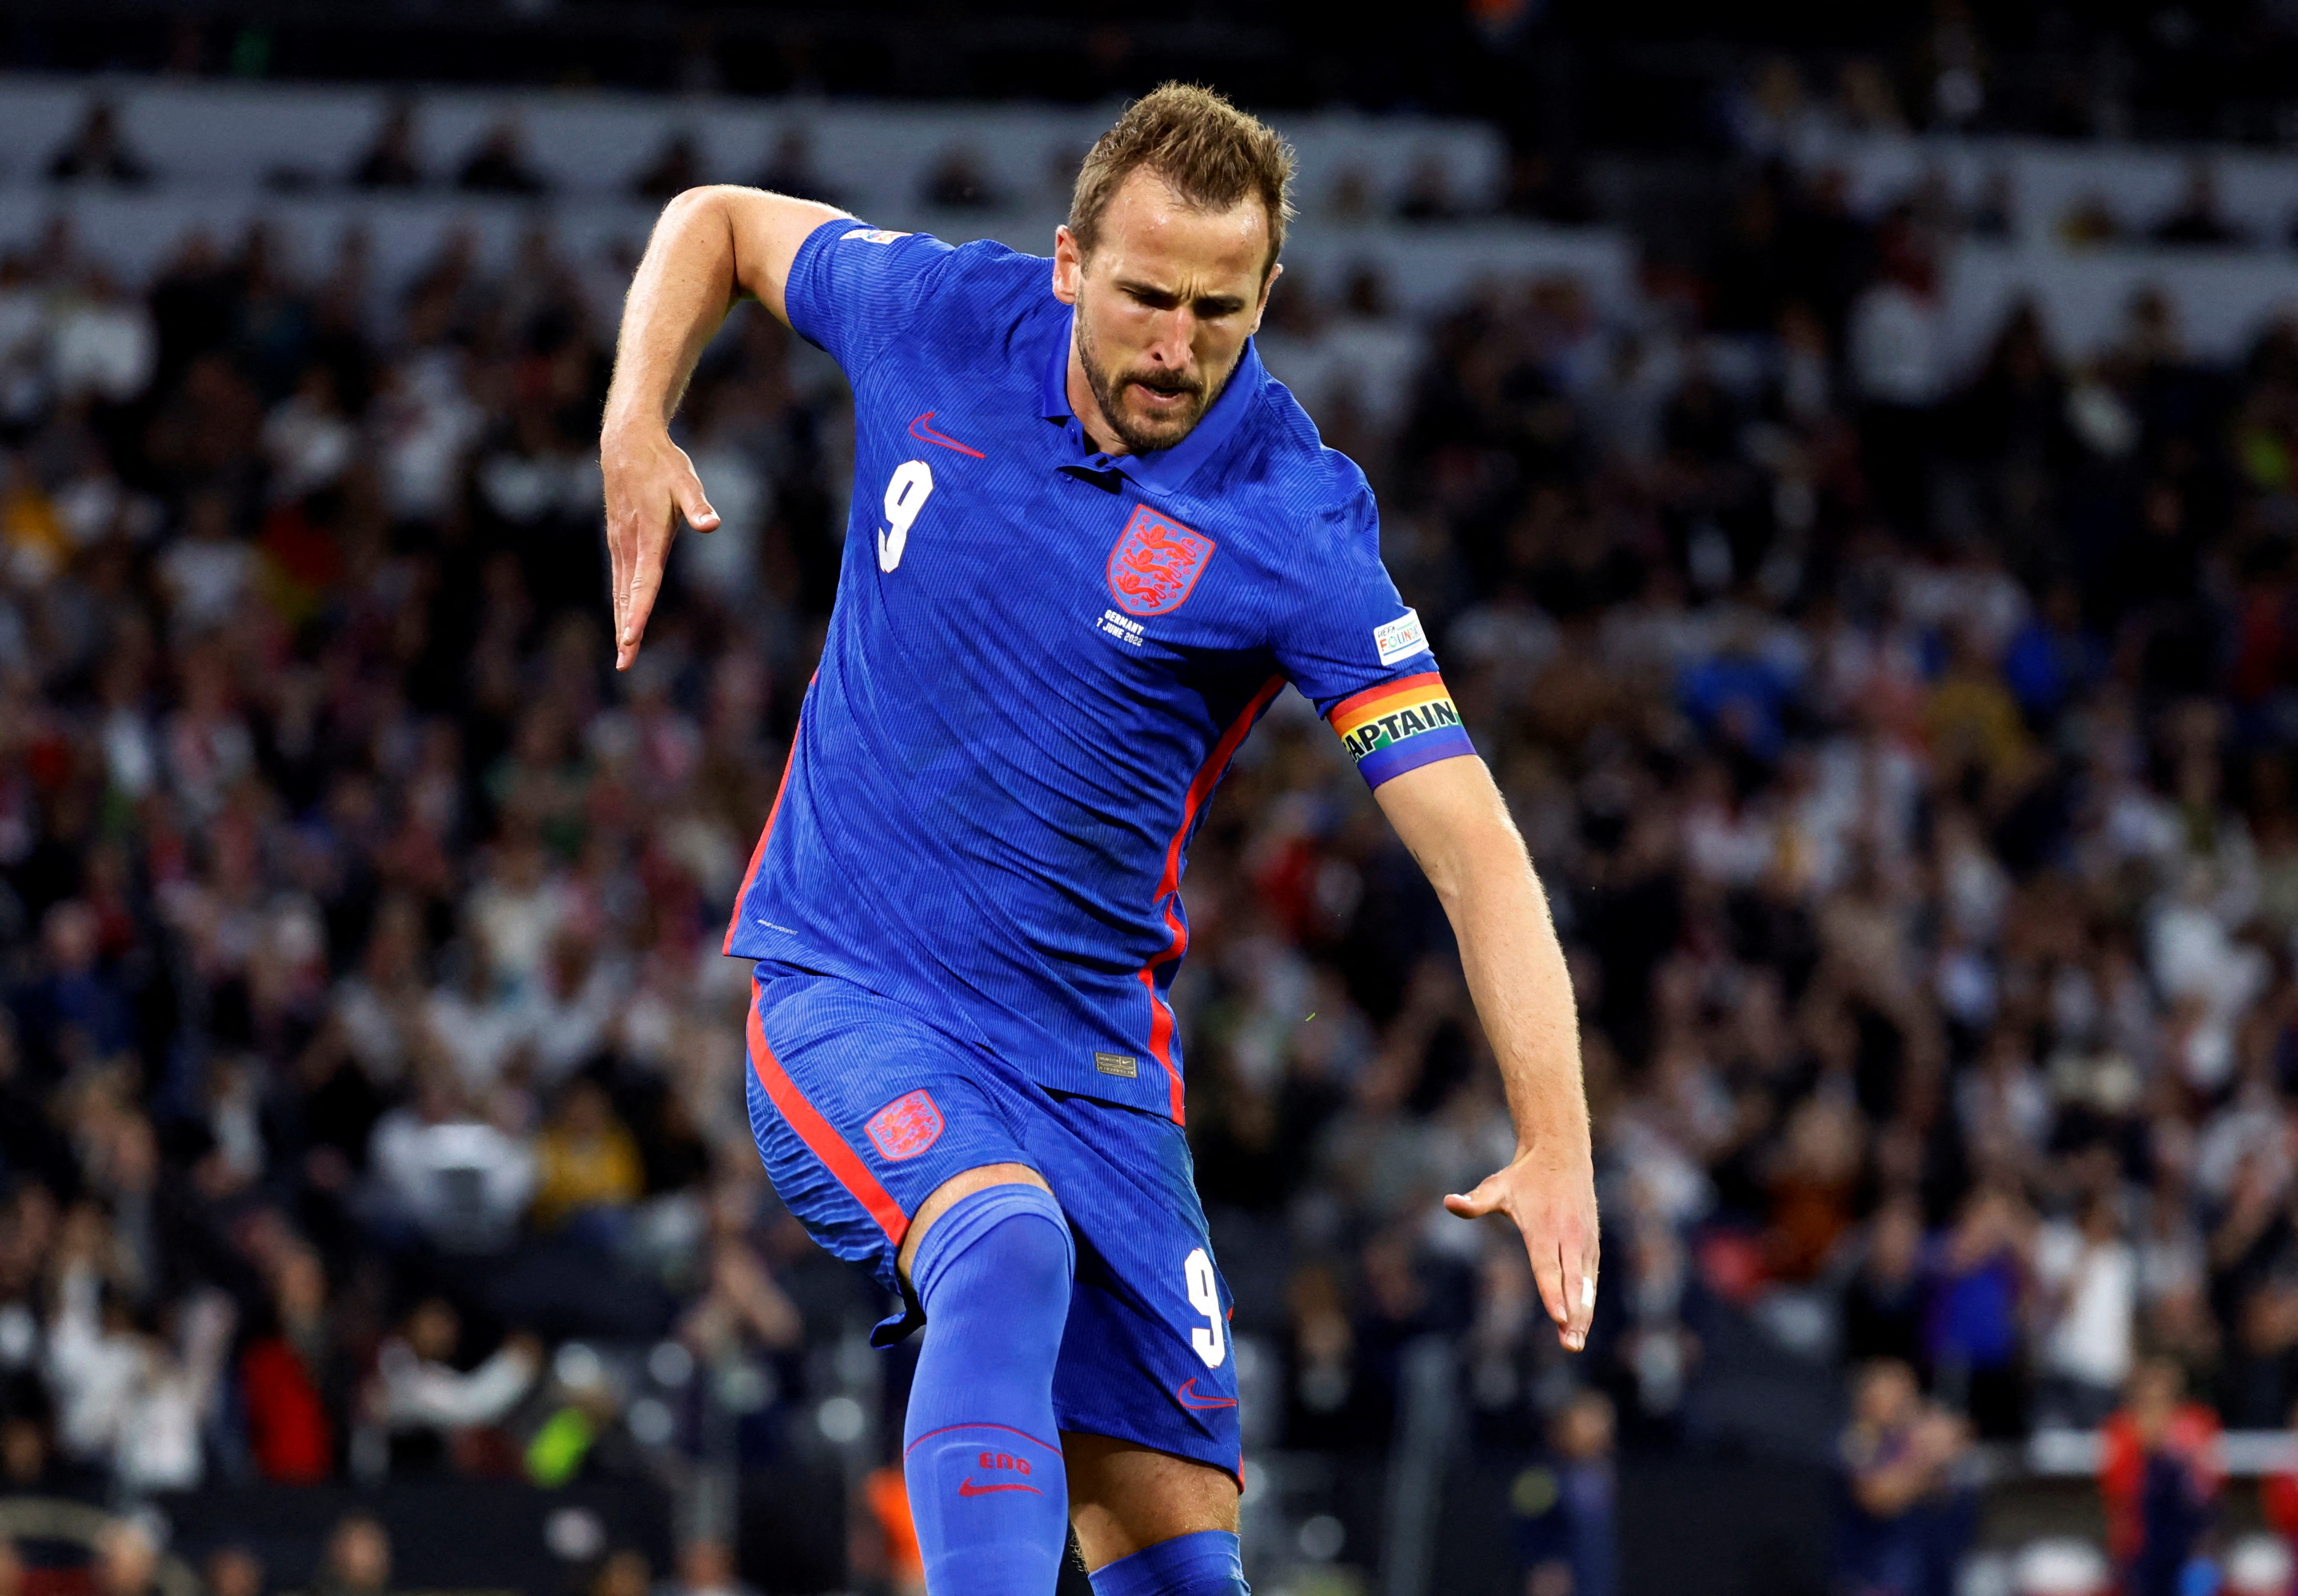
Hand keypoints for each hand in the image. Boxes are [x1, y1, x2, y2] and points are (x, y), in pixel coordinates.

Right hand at [601, 420, 717, 669]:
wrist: (626, 442)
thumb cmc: (663, 463)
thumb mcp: (686, 480)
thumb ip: (698, 505)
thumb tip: (712, 523)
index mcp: (648, 535)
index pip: (644, 581)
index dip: (637, 611)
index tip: (631, 638)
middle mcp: (630, 543)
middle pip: (627, 594)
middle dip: (625, 630)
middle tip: (624, 663)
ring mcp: (620, 541)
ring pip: (619, 589)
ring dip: (620, 620)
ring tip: (623, 651)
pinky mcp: (618, 538)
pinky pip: (619, 576)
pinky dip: (619, 601)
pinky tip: (622, 617)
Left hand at [1446, 1146, 1598, 1350]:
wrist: (1561, 1154)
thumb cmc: (1524, 1176)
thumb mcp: (1496, 1186)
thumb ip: (1475, 1201)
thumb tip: (1448, 1202)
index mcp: (1545, 1227)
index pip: (1548, 1266)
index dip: (1553, 1293)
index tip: (1558, 1319)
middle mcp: (1569, 1236)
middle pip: (1571, 1282)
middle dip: (1572, 1314)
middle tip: (1570, 1344)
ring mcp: (1584, 1241)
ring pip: (1585, 1283)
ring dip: (1583, 1313)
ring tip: (1576, 1342)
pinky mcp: (1592, 1244)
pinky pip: (1591, 1277)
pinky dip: (1588, 1300)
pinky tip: (1583, 1323)